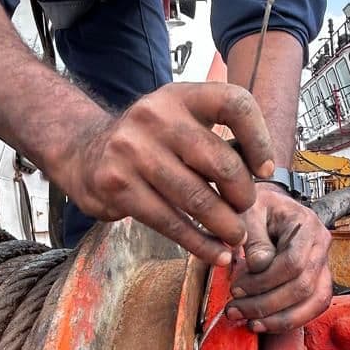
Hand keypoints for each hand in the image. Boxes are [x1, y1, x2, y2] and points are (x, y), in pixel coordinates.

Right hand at [57, 82, 274, 265]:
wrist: (84, 153)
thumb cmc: (150, 143)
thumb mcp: (179, 122)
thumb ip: (215, 139)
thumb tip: (262, 172)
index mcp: (180, 96)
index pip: (233, 103)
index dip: (259, 138)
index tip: (265, 168)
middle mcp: (155, 117)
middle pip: (221, 162)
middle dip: (242, 195)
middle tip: (245, 211)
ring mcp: (132, 150)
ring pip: (197, 199)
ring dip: (225, 226)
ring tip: (235, 237)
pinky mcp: (118, 185)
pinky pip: (170, 222)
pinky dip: (199, 243)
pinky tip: (216, 253)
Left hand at [224, 184, 332, 331]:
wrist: (269, 208)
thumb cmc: (257, 208)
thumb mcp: (248, 213)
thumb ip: (254, 238)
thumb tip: (259, 266)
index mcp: (307, 224)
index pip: (292, 262)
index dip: (263, 282)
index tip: (236, 288)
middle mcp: (321, 245)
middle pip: (302, 286)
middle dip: (266, 304)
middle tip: (235, 309)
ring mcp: (324, 264)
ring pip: (314, 302)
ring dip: (279, 318)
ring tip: (250, 323)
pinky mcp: (319, 281)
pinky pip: (314, 307)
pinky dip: (290, 320)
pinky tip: (265, 324)